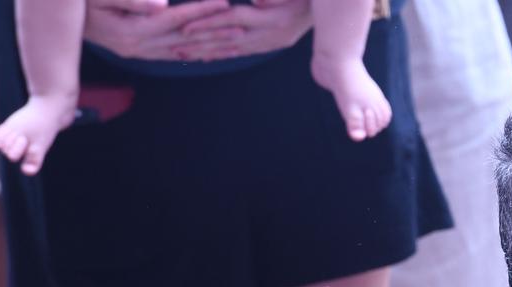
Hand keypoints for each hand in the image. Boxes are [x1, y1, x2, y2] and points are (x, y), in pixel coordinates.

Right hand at [84, 0, 231, 60]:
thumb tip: (162, 5)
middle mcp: (137, 46)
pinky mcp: (137, 50)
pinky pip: (173, 54)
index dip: (202, 10)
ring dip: (212, 46)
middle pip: (185, 40)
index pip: (176, 20)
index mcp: (130, 31)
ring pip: (183, 50)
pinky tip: (213, 52)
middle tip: (243, 27)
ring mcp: (137, 51)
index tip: (225, 2)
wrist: (54, 11)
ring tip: (238, 42)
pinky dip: (195, 51)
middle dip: (216, 32)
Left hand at [172, 0, 313, 61]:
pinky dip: (226, 53)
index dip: (206, 23)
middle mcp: (271, 33)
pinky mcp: (276, 42)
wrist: (337, 5)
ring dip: (209, 52)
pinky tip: (210, 56)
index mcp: (272, 17)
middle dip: (200, 44)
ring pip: (235, 47)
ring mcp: (274, 40)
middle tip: (174, 50)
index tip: (183, 28)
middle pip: (228, 39)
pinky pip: (247, 50)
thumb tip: (257, 2)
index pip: (231, 20)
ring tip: (185, 56)